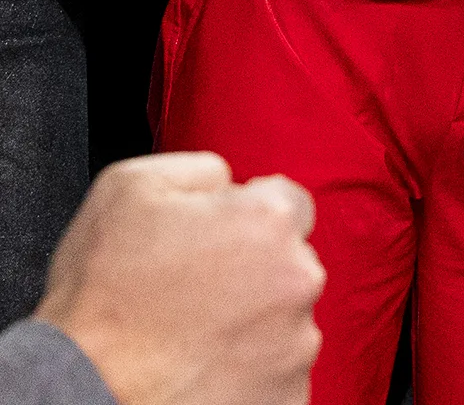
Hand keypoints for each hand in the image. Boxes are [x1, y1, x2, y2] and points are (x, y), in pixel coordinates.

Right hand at [35, 153, 323, 404]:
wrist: (77, 393)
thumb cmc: (100, 297)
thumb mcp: (130, 186)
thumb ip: (201, 169)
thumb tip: (231, 182)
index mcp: (269, 222)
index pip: (290, 204)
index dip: (249, 220)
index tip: (216, 244)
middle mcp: (298, 280)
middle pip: (290, 263)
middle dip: (254, 272)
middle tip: (195, 295)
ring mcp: (296, 346)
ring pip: (285, 321)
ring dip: (252, 325)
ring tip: (191, 339)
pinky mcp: (287, 397)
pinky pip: (277, 373)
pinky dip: (250, 372)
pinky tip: (203, 370)